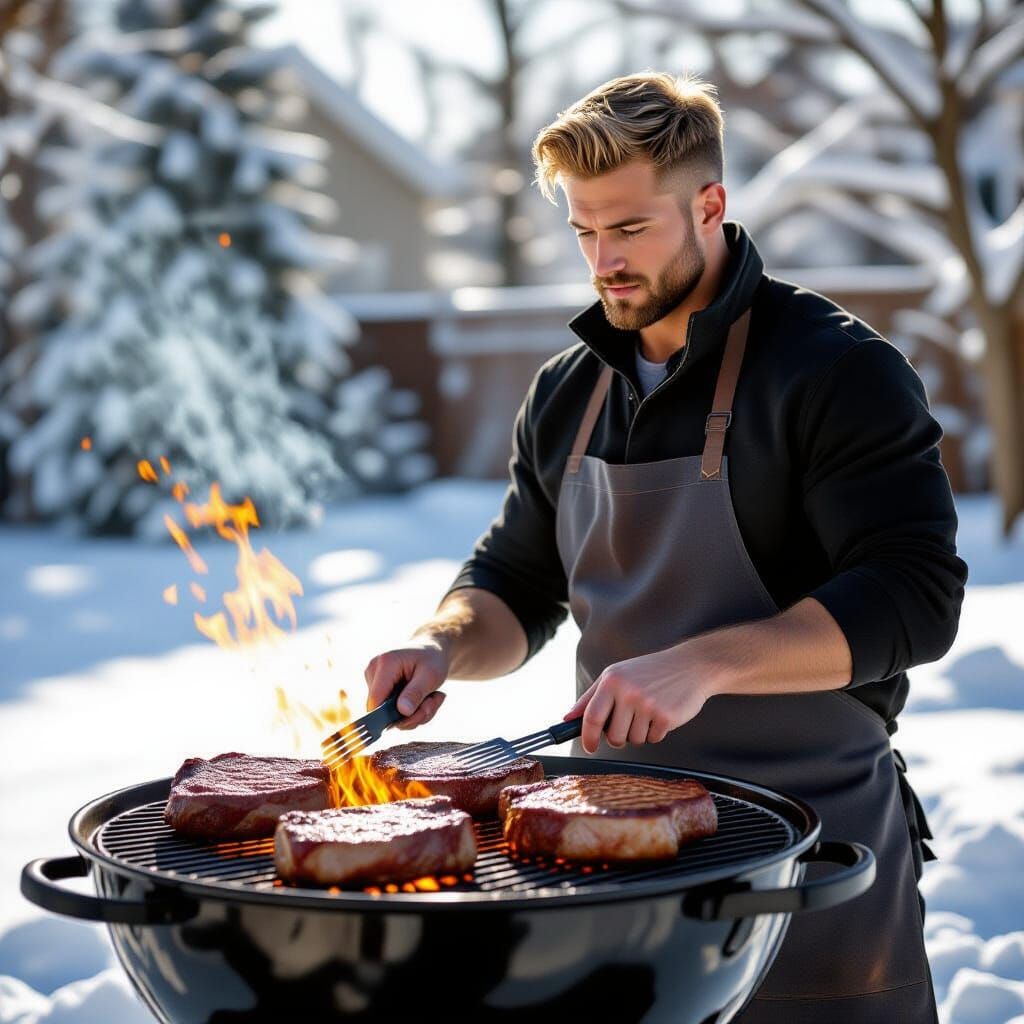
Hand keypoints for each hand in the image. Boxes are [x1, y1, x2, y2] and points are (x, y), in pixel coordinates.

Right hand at [364, 640, 448, 729]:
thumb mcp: (431, 674)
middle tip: (434, 701)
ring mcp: (373, 681)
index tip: (419, 715)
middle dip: (412, 714)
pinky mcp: (378, 690)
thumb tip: (403, 712)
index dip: (393, 716)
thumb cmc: (432, 658)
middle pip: (383, 711)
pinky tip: (423, 698)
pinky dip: (411, 711)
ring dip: (415, 713)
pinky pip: (391, 712)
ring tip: (431, 697)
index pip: (376, 700)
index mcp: (385, 663)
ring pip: (389, 715)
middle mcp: (373, 672)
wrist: (430, 649)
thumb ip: (416, 693)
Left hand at [563, 645, 715, 754]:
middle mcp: (628, 691)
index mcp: (612, 680)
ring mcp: (648, 704)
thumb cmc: (650, 671)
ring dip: (640, 733)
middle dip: (619, 737)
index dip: (587, 737)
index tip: (589, 747)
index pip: (591, 717)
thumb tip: (568, 718)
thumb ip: (590, 697)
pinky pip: (653, 739)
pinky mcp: (666, 717)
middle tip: (630, 722)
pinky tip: (662, 713)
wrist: (690, 666)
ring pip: (634, 740)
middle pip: (613, 736)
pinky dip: (656, 732)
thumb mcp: (616, 674)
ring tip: (648, 712)